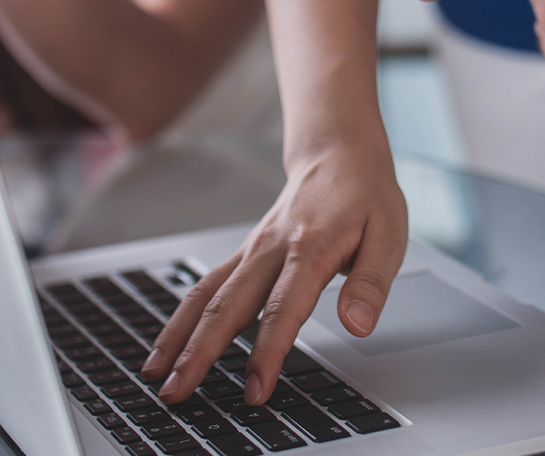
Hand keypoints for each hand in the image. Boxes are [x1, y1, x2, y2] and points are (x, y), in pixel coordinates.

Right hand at [142, 145, 407, 404]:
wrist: (337, 151)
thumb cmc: (366, 195)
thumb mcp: (390, 234)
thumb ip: (371, 283)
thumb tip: (358, 325)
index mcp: (310, 247)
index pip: (283, 309)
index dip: (267, 352)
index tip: (255, 390)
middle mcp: (271, 249)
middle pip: (227, 306)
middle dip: (199, 353)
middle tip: (177, 393)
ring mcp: (252, 250)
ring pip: (205, 295)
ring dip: (178, 337)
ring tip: (155, 375)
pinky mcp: (244, 253)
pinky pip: (205, 286)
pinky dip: (182, 317)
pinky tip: (167, 345)